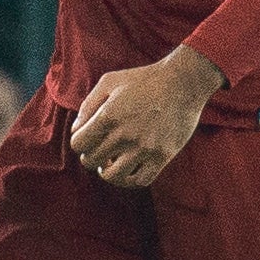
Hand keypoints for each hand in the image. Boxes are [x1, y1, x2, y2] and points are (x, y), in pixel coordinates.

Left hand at [67, 46, 225, 188]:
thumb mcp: (108, 82)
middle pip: (91, 161)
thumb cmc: (143, 80)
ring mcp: (144, 148)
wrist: (183, 82)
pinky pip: (141, 180)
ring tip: (112, 163)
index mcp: (107, 116)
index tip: (88, 139)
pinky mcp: (163, 156)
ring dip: (108, 172)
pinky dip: (131, 179)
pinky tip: (130, 169)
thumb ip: (87, 105)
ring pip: (113, 177)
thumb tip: (77, 130)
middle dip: (91, 156)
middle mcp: (123, 135)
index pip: (78, 144)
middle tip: (100, 150)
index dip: (79, 143)